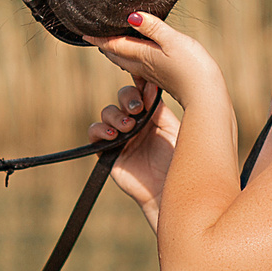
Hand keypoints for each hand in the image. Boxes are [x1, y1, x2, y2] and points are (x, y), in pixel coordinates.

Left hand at [90, 11, 222, 106]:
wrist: (205, 97)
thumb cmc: (192, 68)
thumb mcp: (173, 41)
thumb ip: (152, 28)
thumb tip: (131, 16)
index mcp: (141, 56)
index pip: (114, 45)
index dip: (99, 37)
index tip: (84, 32)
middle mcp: (143, 66)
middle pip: (117, 55)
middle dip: (105, 45)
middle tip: (94, 36)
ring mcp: (152, 74)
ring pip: (127, 62)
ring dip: (117, 52)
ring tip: (111, 43)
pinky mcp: (162, 78)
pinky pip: (139, 67)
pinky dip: (132, 58)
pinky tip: (138, 56)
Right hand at [90, 82, 178, 214]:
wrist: (167, 191)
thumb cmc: (177, 162)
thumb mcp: (173, 129)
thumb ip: (159, 108)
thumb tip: (150, 84)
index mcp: (153, 115)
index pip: (141, 92)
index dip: (139, 83)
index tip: (142, 80)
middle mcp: (136, 123)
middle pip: (122, 97)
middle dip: (127, 97)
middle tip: (137, 108)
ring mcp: (121, 136)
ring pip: (107, 112)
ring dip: (115, 115)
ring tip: (128, 127)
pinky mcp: (108, 151)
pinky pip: (95, 133)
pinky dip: (100, 130)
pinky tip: (114, 136)